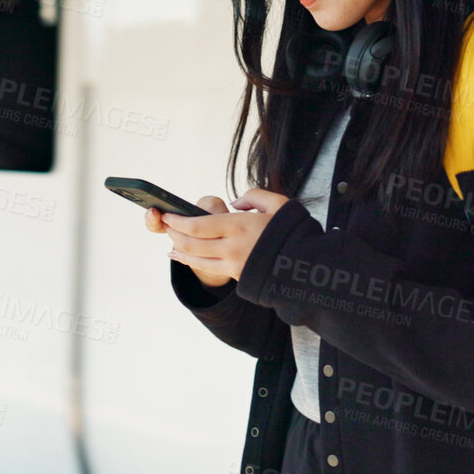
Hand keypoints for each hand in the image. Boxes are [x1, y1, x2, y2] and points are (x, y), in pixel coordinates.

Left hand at [148, 187, 289, 285]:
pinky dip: (190, 261)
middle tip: (165, 224)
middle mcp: (232, 247)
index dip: (178, 221)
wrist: (308, 267)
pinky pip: (207, 268)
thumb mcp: (279, 204)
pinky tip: (182, 256)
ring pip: (196, 258)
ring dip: (180, 249)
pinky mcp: (237, 277)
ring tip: (171, 242)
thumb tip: (235, 202)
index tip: (168, 215)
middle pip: (192, 242)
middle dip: (174, 233)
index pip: (198, 225)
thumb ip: (254, 196)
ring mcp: (233, 265)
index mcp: (239, 226)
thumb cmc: (293, 232)